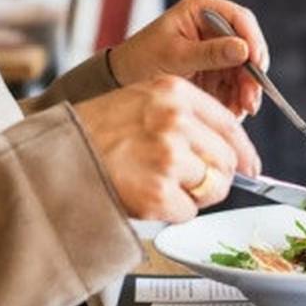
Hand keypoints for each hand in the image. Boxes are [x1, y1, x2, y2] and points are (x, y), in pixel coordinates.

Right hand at [74, 75, 260, 221]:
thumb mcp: (140, 101)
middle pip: (227, 161)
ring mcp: (168, 157)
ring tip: (158, 186)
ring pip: (211, 188)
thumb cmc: (93, 131)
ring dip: (192, 196)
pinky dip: (171, 212)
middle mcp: (175, 121)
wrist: (54, 156)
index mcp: (174, 93)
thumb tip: (230, 151)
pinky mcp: (158, 192)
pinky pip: (188, 212)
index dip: (244, 152)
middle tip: (191, 184)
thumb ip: (184, 116)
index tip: (251, 167)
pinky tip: (145, 198)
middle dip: (215, 178)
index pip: (230, 125)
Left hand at [109, 0, 269, 117]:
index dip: (253, 41)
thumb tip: (244, 50)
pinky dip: (236, 99)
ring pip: (244, 69)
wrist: (123, 79)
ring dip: (246, 91)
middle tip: (251, 99)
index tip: (257, 64)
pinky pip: (234, 84)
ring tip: (241, 111)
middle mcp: (213, 27)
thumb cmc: (142, 58)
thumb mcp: (175, 55)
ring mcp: (216, 49)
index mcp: (202, 9)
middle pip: (247, 47)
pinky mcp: (215, 70)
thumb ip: (210, 53)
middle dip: (251, 75)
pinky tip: (233, 111)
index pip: (239, 19)